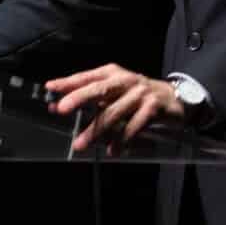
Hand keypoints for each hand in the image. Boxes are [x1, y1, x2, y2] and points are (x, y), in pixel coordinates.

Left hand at [46, 63, 185, 153]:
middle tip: (61, 108)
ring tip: (81, 143)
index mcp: (113, 73)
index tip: (51, 87)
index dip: (68, 82)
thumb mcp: (113, 93)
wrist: (175, 98)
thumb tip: (56, 105)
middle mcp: (126, 81)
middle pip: (100, 89)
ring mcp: (140, 94)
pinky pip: (134, 126)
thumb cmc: (138, 95)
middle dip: (79, 97)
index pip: (87, 76)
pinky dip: (122, 140)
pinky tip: (112, 150)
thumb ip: (88, 99)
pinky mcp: (153, 108)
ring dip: (96, 130)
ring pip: (114, 112)